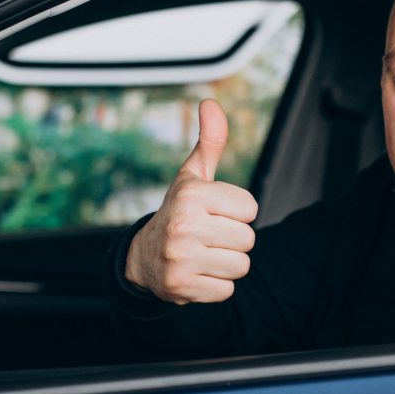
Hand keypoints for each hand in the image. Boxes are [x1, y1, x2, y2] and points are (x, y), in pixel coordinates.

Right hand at [125, 99, 257, 303]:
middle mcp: (183, 225)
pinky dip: (216, 286)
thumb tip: (210, 103)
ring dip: (227, 264)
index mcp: (191, 194)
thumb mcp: (192, 176)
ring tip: (204, 255)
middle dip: (234, 240)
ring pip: (240, 266)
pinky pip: (226, 291)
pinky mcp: (181, 287)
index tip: (215, 213)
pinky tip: (198, 273)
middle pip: (248, 239)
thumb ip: (209, 142)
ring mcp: (180, 258)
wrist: (144, 258)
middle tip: (209, 237)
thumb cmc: (179, 212)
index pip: (250, 209)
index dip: (237, 213)